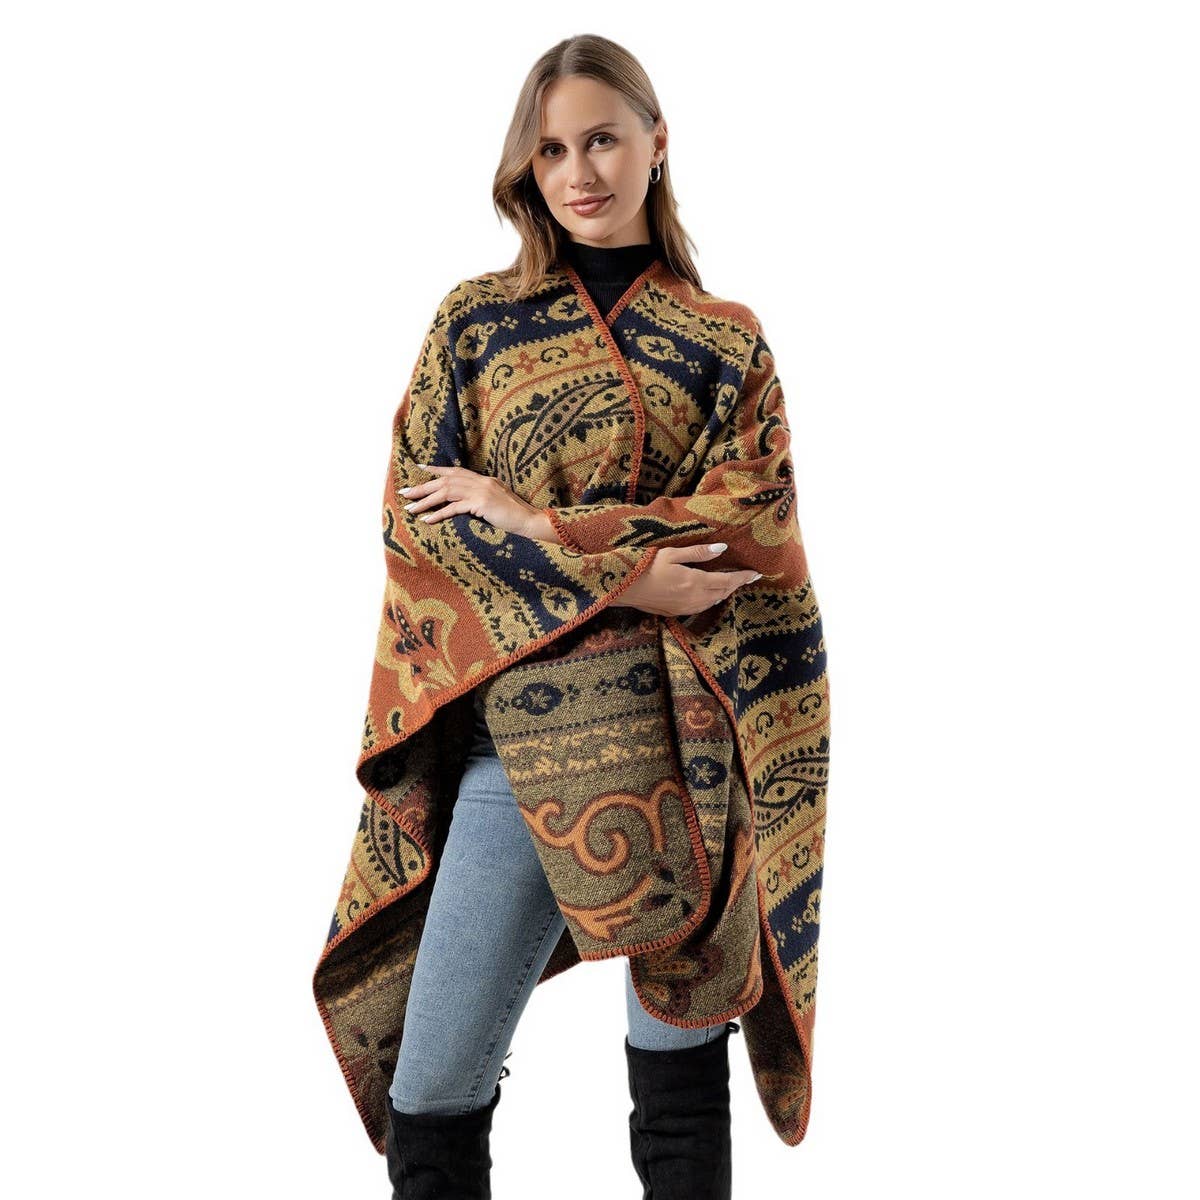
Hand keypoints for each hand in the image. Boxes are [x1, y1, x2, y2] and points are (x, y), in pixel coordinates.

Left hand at [398, 464, 541, 536]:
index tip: (419, 468)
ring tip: (411, 509)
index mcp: (484, 480)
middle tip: (405, 493)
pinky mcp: (482, 503)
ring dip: (426, 501)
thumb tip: (465, 503)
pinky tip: (428, 520)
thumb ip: (481, 498)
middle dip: (423, 487)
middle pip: (445, 481)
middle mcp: (481, 481)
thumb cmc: (514, 516)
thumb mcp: (496, 502)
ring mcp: (481, 491)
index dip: (436, 470)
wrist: (530, 521)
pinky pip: (454, 508)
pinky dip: (439, 513)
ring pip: (446, 493)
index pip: (455, 471)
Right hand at [613, 543, 761, 616]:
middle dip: (735, 584)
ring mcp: (684, 608)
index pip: (726, 581)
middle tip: (746, 577)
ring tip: (730, 583)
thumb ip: (698, 553)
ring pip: (712, 601)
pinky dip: (710, 599)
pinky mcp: (676, 612)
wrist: (622, 588)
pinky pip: (701, 607)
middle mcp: (693, 598)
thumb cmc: (645, 566)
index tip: (756, 573)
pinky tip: (710, 594)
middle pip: (722, 592)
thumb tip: (722, 549)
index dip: (742, 577)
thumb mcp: (672, 553)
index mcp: (694, 582)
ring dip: (723, 592)